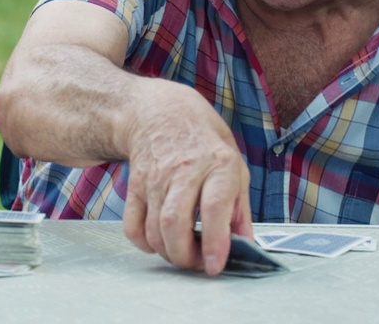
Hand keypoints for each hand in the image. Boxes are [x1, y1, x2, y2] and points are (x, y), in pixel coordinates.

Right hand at [120, 82, 252, 274]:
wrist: (159, 112)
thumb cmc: (203, 140)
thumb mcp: (234, 163)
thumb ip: (240, 207)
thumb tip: (246, 245)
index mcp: (218, 164)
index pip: (214, 207)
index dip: (215, 241)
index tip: (215, 266)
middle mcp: (184, 171)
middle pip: (175, 224)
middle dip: (185, 256)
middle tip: (199, 264)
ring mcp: (155, 178)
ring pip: (154, 229)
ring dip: (169, 252)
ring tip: (184, 253)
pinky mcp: (136, 186)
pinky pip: (132, 225)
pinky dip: (144, 243)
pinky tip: (159, 241)